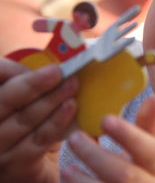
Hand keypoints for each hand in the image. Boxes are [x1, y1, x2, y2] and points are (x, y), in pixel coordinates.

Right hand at [0, 58, 77, 182]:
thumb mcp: (27, 103)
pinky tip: (70, 108)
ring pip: (24, 119)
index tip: (35, 62)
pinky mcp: (15, 165)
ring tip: (72, 85)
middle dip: (34, 84)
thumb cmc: (32, 128)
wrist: (35, 169)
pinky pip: (37, 140)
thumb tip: (60, 62)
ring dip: (51, 100)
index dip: (10, 70)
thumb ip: (34, 85)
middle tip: (58, 72)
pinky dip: (56, 122)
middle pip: (5, 100)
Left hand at [63, 94, 154, 182]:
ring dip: (84, 181)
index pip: (150, 150)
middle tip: (74, 137)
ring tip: (67, 167)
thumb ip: (150, 125)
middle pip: (125, 175)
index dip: (129, 136)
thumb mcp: (151, 150)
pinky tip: (67, 181)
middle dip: (98, 156)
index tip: (106, 118)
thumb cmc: (145, 171)